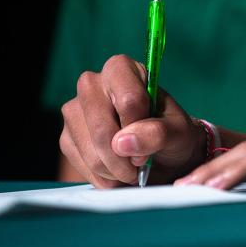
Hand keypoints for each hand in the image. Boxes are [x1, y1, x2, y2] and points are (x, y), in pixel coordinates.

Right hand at [59, 54, 204, 187]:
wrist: (161, 151)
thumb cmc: (171, 132)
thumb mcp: (178, 131)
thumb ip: (158, 132)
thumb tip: (123, 143)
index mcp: (122, 69)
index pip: (128, 100)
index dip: (141, 128)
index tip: (153, 139)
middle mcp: (92, 84)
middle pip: (102, 128)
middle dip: (125, 157)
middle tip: (141, 165)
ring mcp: (74, 111)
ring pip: (91, 151)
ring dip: (116, 171)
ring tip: (132, 168)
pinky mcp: (67, 137)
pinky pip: (82, 165)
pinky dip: (105, 177)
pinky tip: (118, 171)